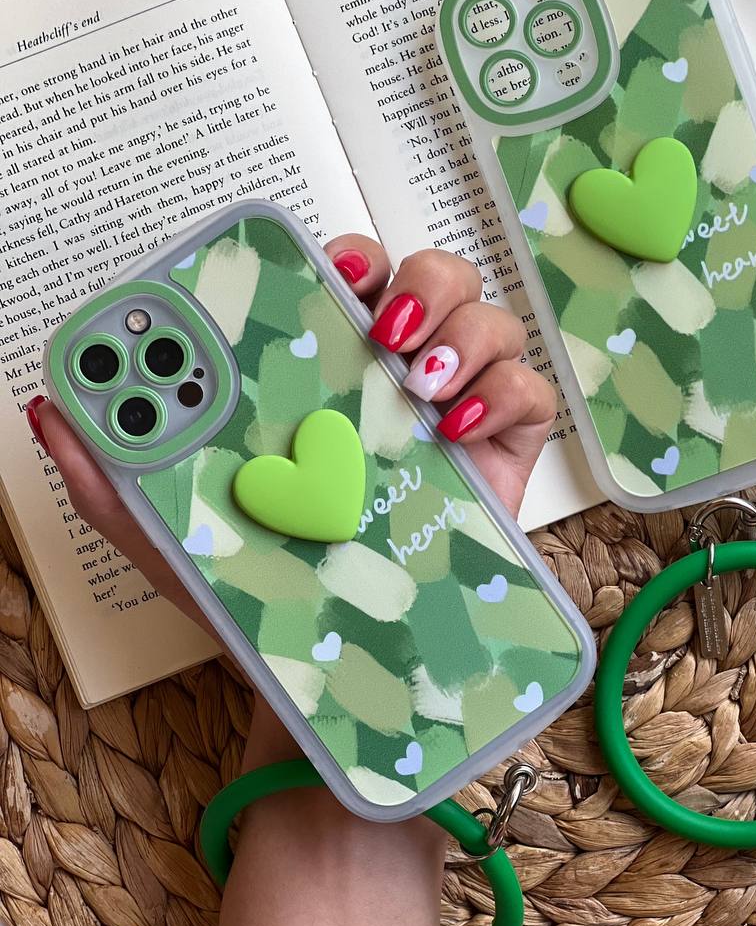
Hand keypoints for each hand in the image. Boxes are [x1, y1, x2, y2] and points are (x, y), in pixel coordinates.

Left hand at [29, 233, 554, 641]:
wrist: (342, 669)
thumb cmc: (267, 592)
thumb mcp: (177, 534)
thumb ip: (114, 476)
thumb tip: (55, 407)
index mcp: (325, 376)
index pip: (349, 280)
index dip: (349, 256)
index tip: (329, 270)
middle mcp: (396, 381)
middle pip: (431, 280)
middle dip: (419, 282)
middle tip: (382, 328)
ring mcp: (457, 414)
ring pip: (489, 319)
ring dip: (463, 329)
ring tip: (419, 383)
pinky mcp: (505, 456)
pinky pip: (530, 392)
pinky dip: (504, 393)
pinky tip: (457, 431)